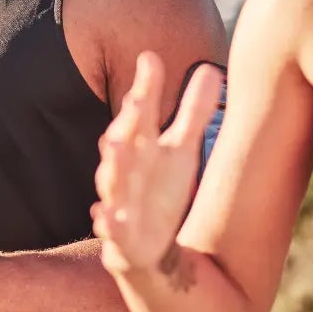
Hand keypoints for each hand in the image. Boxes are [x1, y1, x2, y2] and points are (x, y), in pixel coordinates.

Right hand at [91, 52, 223, 275]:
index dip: (145, 88)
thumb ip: (193, 112)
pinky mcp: (121, 243)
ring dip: (111, 167)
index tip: (150, 58)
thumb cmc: (161, 193)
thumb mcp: (182, 152)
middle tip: (136, 98)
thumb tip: (210, 68)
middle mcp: (125, 173)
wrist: (149, 253)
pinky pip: (111, 232)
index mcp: (140, 149)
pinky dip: (107, 223)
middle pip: (123, 143)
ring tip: (113, 147)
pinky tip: (102, 216)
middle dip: (127, 121)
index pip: (140, 114)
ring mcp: (120, 206)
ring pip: (112, 184)